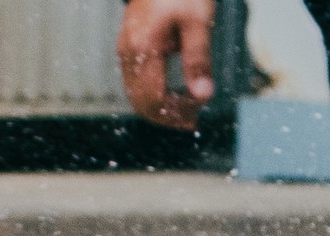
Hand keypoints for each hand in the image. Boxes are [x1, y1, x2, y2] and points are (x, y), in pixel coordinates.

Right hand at [119, 0, 217, 130]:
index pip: (154, 99)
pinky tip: (176, 95)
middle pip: (141, 103)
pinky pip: (136, 83)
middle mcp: (129, 52)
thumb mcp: (198, 22)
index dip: (177, 111)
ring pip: (136, 96)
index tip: (201, 105)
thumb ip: (199, 60)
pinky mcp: (129, 48)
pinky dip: (155, 95)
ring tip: (188, 111)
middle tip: (195, 118)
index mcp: (144, 48)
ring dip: (161, 109)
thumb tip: (204, 96)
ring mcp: (126, 50)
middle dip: (168, 116)